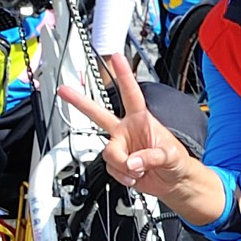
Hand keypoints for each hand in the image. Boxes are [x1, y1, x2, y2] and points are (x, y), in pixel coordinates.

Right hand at [59, 52, 228, 222]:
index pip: (132, 93)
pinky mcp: (117, 163)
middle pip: (99, 114)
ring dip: (122, 166)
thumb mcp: (171, 156)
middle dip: (80, 102)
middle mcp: (127, 130)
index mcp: (142, 119)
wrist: (173, 182)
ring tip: (139, 170)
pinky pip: (111, 169)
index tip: (116, 57)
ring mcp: (121, 147)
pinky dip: (122, 176)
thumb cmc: (177, 162)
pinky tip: (134, 176)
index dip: (124, 75)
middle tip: (64, 89)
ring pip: (108, 153)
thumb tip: (132, 162)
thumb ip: (150, 157)